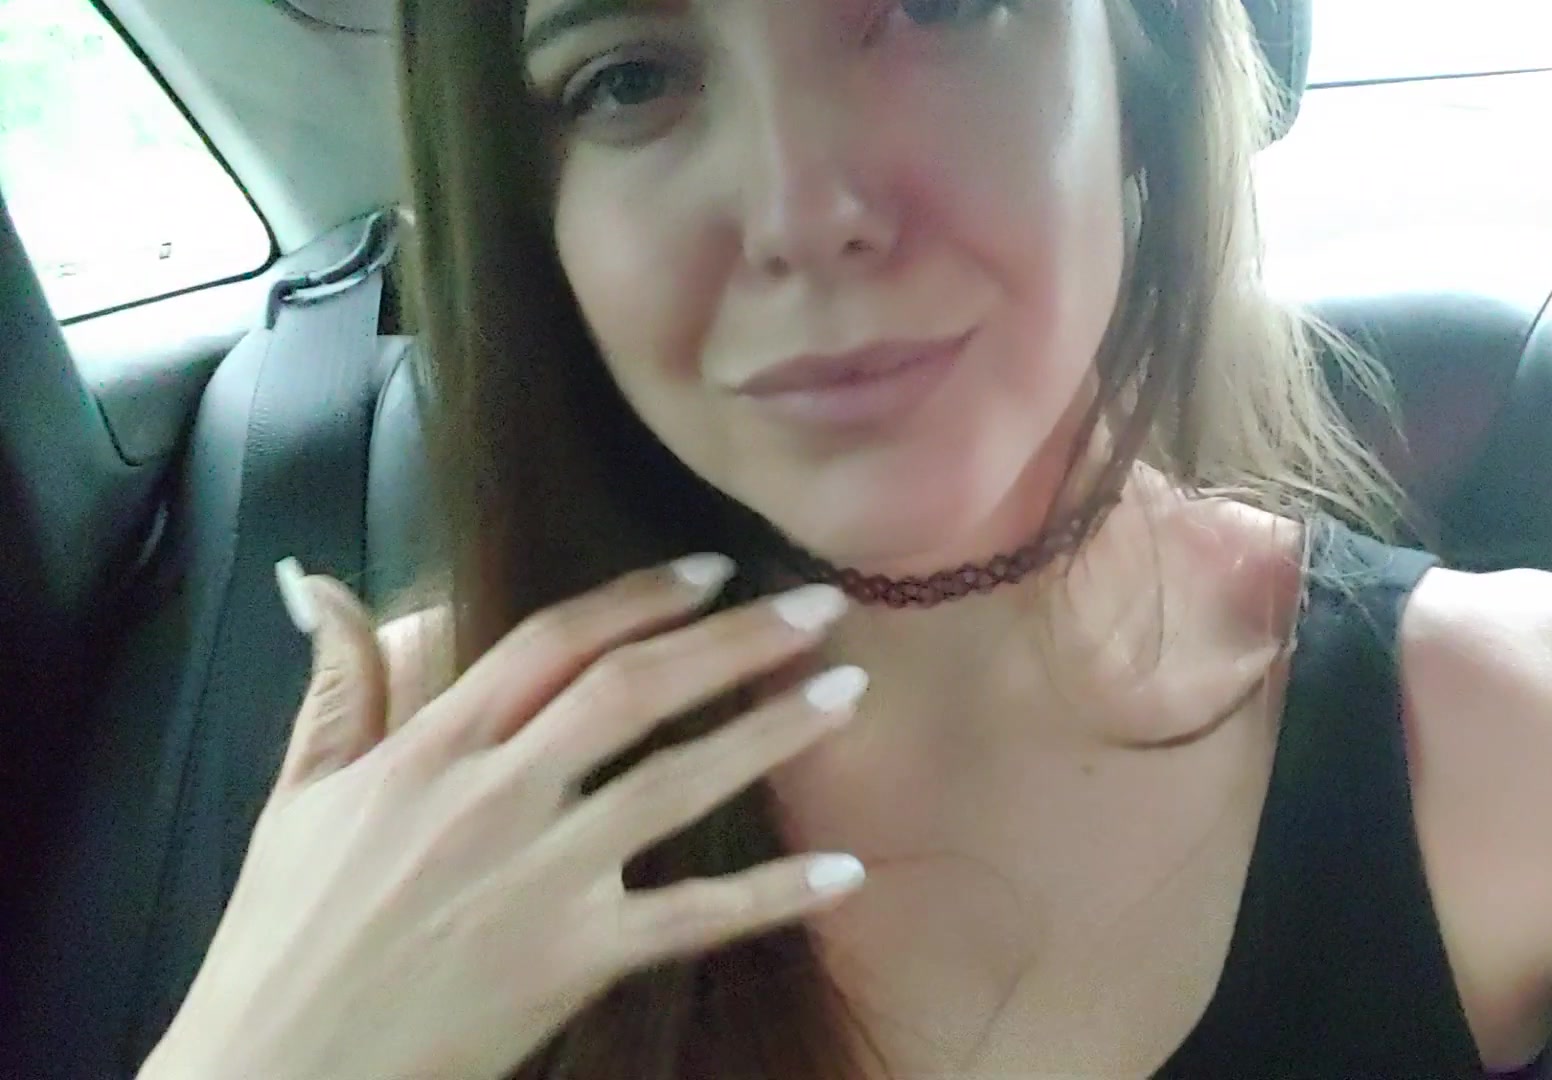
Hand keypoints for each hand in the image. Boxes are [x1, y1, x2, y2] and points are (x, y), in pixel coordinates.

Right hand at [139, 555, 868, 1079]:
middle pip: (637, 691)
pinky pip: (693, 917)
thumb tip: (317, 589)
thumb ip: (339, 684)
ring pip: (679, 782)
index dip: (641, 597)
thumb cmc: (285, 936)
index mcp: (433, 748)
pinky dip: (772, 895)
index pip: (555, 641)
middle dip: (737, 641)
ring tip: (849, 695)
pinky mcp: (573, 960)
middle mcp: (497, 796)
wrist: (279, 1069)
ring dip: (773, 732)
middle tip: (821, 609)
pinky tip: (845, 872)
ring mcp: (541, 877)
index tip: (712, 569)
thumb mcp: (297, 796)